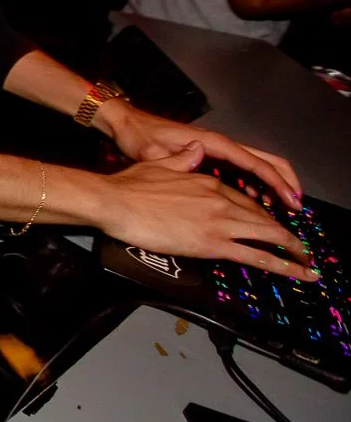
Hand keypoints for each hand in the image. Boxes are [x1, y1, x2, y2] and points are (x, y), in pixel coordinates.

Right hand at [93, 146, 315, 280]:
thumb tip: (196, 149)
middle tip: (299, 251)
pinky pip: (255, 255)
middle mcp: (220, 199)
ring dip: (292, 252)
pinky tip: (293, 271)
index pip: (244, 200)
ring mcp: (219, 221)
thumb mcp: (158, 164)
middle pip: (262, 218)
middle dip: (285, 236)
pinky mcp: (212, 242)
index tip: (268, 227)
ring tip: (306, 266)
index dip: (260, 215)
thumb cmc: (128, 186)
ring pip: (268, 235)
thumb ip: (183, 158)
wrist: (115, 201)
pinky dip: (280, 264)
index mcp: (207, 181)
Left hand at [98, 102, 300, 208]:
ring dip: (271, 185)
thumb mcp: (154, 153)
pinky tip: (254, 201)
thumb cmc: (140, 136)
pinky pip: (241, 171)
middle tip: (295, 207)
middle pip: (266, 161)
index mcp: (213, 143)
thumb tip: (195, 164)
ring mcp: (216, 150)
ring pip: (256, 166)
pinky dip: (254, 184)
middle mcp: (220, 145)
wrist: (127, 124)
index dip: (277, 183)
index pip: (256, 164)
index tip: (291, 201)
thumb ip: (175, 161)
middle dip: (284, 183)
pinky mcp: (209, 157)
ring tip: (279, 210)